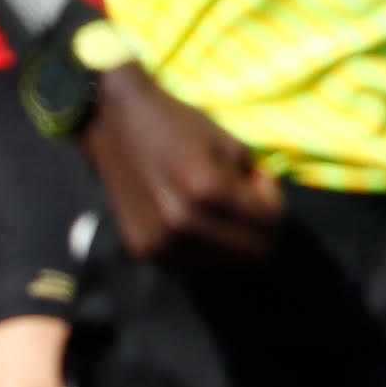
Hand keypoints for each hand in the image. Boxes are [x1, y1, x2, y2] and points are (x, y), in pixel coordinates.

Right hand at [85, 61, 283, 268]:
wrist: (112, 121)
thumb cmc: (173, 123)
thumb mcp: (226, 140)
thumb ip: (253, 178)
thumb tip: (262, 204)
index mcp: (205, 188)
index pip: (270, 221)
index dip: (274, 200)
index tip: (259, 181)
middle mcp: (181, 222)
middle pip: (254, 253)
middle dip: (260, 228)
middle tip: (247, 203)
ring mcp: (160, 241)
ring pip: (226, 264)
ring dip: (232, 240)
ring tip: (219, 211)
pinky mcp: (143, 249)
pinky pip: (194, 263)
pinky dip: (205, 247)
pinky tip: (195, 220)